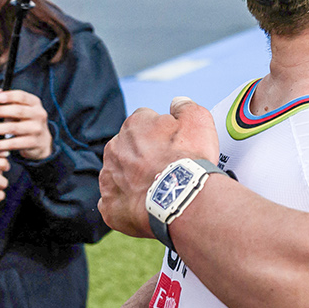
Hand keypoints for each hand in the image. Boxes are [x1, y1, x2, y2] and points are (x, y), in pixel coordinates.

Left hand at [0, 88, 52, 162]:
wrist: (42, 142)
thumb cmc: (27, 122)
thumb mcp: (22, 109)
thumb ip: (10, 102)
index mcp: (34, 103)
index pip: (22, 96)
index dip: (9, 96)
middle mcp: (38, 115)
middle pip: (17, 111)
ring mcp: (36, 129)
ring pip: (12, 128)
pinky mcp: (32, 143)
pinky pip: (12, 144)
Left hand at [99, 97, 222, 238]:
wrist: (182, 199)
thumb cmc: (189, 162)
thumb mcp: (198, 120)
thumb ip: (184, 106)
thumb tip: (178, 103)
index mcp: (134, 125)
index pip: (144, 121)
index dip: (161, 133)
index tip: (171, 145)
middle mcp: (116, 148)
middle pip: (129, 147)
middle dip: (144, 155)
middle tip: (166, 167)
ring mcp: (109, 177)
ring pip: (120, 173)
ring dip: (134, 178)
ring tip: (157, 187)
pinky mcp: (110, 204)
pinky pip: (114, 201)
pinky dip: (126, 203)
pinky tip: (144, 204)